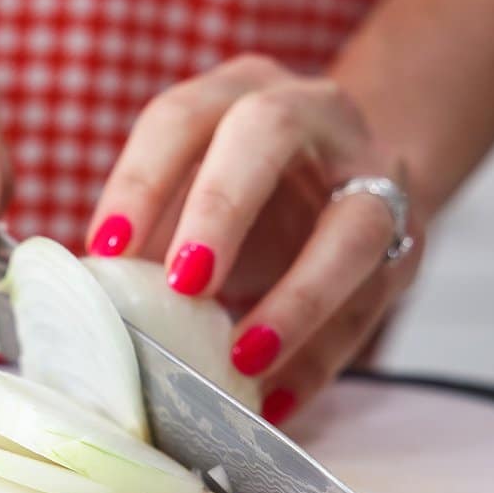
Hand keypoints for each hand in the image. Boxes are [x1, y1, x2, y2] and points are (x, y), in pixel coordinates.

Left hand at [88, 55, 424, 422]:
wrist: (346, 176)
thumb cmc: (244, 190)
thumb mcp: (192, 194)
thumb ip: (150, 237)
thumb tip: (85, 303)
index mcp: (236, 92)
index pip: (179, 118)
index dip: (140, 180)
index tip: (106, 250)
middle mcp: (310, 110)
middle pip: (268, 131)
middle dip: (221, 207)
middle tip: (184, 285)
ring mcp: (371, 171)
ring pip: (352, 227)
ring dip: (296, 300)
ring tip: (244, 360)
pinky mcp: (408, 240)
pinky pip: (372, 302)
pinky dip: (321, 358)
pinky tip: (276, 400)